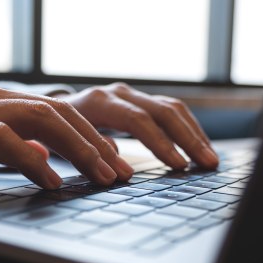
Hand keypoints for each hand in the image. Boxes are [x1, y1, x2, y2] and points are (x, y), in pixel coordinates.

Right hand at [0, 83, 133, 187]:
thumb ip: (2, 147)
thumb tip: (42, 161)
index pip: (55, 113)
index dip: (89, 136)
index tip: (113, 162)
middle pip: (58, 113)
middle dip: (95, 143)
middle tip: (121, 173)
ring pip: (40, 119)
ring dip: (77, 148)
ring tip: (101, 176)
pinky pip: (1, 139)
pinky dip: (31, 159)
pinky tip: (51, 181)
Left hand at [57, 83, 218, 168]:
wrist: (52, 109)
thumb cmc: (56, 131)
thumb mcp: (63, 141)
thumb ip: (89, 152)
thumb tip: (121, 169)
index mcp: (99, 101)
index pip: (138, 120)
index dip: (161, 144)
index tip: (179, 166)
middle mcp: (119, 93)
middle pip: (163, 111)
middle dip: (188, 139)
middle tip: (208, 164)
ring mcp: (132, 95)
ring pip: (172, 109)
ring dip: (194, 134)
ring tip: (210, 159)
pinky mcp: (140, 101)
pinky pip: (171, 111)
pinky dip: (187, 129)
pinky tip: (198, 146)